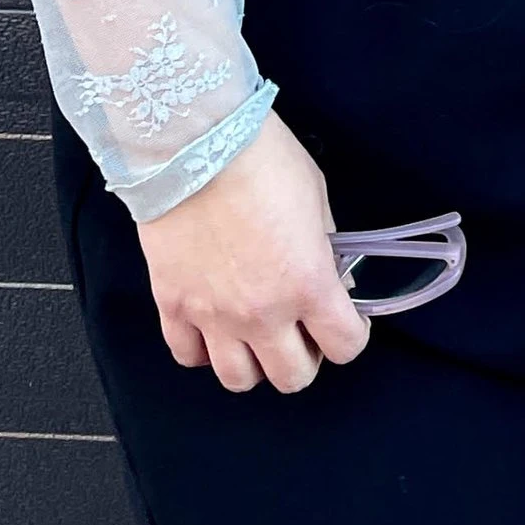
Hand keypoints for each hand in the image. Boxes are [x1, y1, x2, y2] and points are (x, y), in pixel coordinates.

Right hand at [135, 110, 371, 392]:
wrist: (195, 144)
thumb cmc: (263, 161)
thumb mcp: (317, 199)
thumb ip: (326, 250)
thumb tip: (333, 281)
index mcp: (308, 285)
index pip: (345, 346)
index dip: (351, 335)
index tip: (346, 319)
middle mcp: (263, 314)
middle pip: (292, 378)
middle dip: (305, 357)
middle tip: (302, 329)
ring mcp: (214, 316)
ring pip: (239, 380)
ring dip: (255, 362)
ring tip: (257, 334)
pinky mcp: (173, 306)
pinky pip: (188, 356)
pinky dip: (203, 350)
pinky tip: (213, 327)